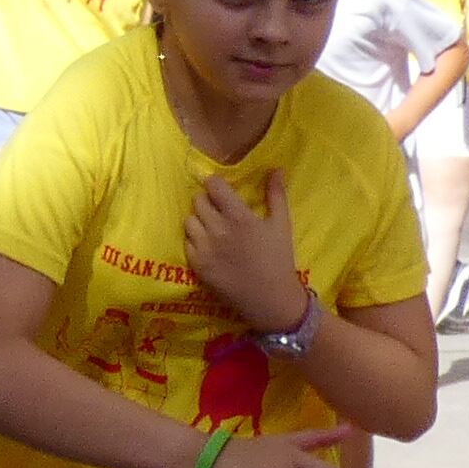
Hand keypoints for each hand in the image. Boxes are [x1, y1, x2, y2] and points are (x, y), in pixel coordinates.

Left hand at [183, 167, 306, 331]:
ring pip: (189, 220)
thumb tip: (276, 168)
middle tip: (219, 210)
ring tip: (213, 228)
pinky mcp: (196, 264)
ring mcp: (204, 248)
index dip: (215, 185)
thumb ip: (276, 195)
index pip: (213, 186)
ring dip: (199, 220)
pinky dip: (194, 240)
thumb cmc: (279, 259)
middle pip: (198, 201)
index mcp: (239, 217)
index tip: (220, 190)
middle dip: (207, 202)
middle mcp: (218, 229)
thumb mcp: (282, 225)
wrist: (271, 299)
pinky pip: (186, 242)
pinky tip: (208, 245)